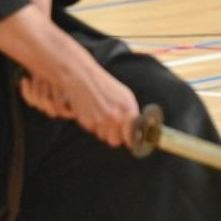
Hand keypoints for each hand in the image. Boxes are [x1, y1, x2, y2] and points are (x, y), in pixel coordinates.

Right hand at [19, 59, 137, 148]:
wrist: (84, 78)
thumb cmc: (105, 86)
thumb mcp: (124, 96)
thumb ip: (131, 114)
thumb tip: (137, 130)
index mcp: (128, 109)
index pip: (133, 136)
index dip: (131, 141)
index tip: (131, 142)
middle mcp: (116, 117)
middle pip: (116, 141)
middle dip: (115, 137)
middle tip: (113, 127)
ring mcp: (102, 121)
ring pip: (104, 137)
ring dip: (103, 131)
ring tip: (101, 115)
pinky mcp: (89, 122)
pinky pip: (93, 131)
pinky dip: (93, 125)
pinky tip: (93, 113)